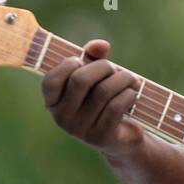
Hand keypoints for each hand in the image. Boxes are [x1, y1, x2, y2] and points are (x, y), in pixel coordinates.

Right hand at [41, 38, 144, 156]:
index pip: (51, 80)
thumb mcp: (95, 76)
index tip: (82, 60)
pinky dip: (129, 95)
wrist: (122, 137)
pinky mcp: (101, 137)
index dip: (68, 65)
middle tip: (115, 69)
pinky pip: (116, 106)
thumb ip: (93, 56)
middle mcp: (62, 118)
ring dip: (123, 79)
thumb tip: (100, 45)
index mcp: (53, 103)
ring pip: (103, 91)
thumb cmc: (104, 100)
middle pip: (81, 79)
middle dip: (104, 67)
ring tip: (131, 80)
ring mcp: (80, 130)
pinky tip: (133, 94)